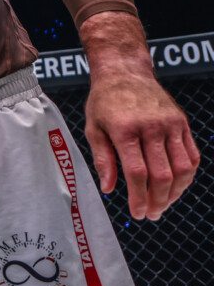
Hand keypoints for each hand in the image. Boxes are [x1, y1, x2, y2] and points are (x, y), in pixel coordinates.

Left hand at [85, 71, 197, 220]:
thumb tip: (108, 188)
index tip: (137, 213)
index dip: (139, 197)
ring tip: (163, 204)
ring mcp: (170, 124)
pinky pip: (191, 155)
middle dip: (158, 200)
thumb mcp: (93, 128)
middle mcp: (152, 127)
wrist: (124, 72)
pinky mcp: (182, 123)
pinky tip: (176, 186)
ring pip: (182, 168)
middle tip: (151, 214)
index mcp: (125, 129)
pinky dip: (186, 175)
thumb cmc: (105, 101)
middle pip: (162, 174)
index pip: (138, 172)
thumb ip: (102, 159)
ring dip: (175, 192)